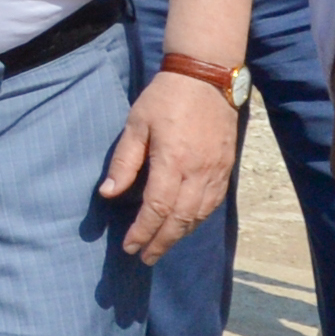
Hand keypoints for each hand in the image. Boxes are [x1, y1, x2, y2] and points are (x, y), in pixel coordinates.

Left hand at [103, 72, 240, 264]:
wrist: (206, 78)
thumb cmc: (165, 98)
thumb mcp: (136, 124)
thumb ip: (124, 161)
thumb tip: (108, 193)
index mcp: (173, 161)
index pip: (157, 208)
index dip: (143, 232)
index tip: (130, 247)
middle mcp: (198, 171)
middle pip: (180, 219)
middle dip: (161, 242)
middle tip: (145, 257)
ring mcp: (216, 171)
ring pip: (199, 215)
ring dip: (180, 235)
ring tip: (162, 246)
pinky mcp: (226, 167)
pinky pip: (213, 203)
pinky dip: (198, 219)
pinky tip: (186, 225)